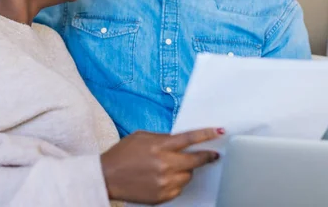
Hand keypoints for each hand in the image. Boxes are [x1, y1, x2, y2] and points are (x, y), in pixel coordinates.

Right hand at [100, 128, 221, 203]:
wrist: (107, 176)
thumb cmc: (122, 154)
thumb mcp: (141, 137)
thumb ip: (163, 138)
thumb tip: (181, 140)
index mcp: (159, 146)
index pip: (189, 138)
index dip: (207, 134)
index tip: (219, 131)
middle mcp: (165, 164)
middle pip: (195, 160)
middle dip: (206, 156)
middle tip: (213, 155)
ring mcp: (165, 181)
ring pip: (189, 175)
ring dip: (186, 170)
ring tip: (172, 166)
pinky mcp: (163, 195)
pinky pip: (179, 188)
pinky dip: (176, 182)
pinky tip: (164, 177)